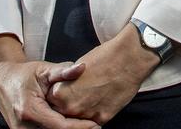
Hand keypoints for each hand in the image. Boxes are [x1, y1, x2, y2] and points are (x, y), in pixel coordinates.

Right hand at [0, 59, 100, 128]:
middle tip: (95, 126)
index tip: (96, 125)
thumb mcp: (44, 70)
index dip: (79, 127)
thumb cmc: (25, 74)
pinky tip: (71, 125)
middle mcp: (23, 126)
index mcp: (30, 110)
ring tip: (85, 125)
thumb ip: (63, 71)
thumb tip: (82, 67)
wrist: (4, 81)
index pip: (60, 125)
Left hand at [45, 24, 160, 123]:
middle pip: (64, 113)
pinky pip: (94, 121)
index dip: (61, 97)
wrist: (128, 59)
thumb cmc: (104, 58)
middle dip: (70, 106)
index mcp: (60, 93)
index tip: (68, 92)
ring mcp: (87, 114)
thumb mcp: (77, 68)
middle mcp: (71, 107)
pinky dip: (96, 114)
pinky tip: (102, 101)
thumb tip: (66, 91)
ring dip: (83, 111)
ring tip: (93, 97)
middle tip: (82, 95)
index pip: (52, 102)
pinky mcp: (102, 118)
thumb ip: (67, 84)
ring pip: (79, 120)